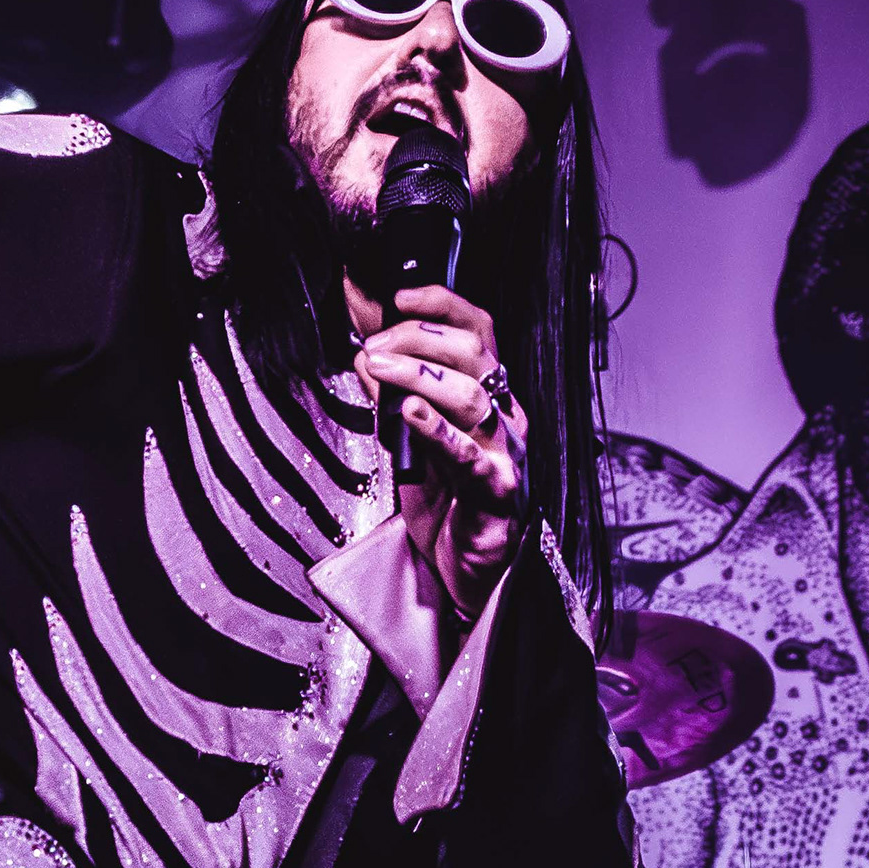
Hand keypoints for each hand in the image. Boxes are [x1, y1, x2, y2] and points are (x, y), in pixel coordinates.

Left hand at [359, 285, 526, 614]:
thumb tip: (362, 352)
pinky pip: (470, 455)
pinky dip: (437, 430)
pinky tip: (408, 413)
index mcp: (490, 396)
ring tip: (378, 367)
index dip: (442, 304)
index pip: (478, 331)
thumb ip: (392, 397)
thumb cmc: (448, 505)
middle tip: (374, 344)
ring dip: (419, 374)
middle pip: (475, 354)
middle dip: (418, 338)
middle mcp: (505, 416)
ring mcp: (506, 452)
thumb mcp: (410, 441)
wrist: (466, 570)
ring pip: (473, 396)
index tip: (398, 297)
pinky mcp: (499, 491)